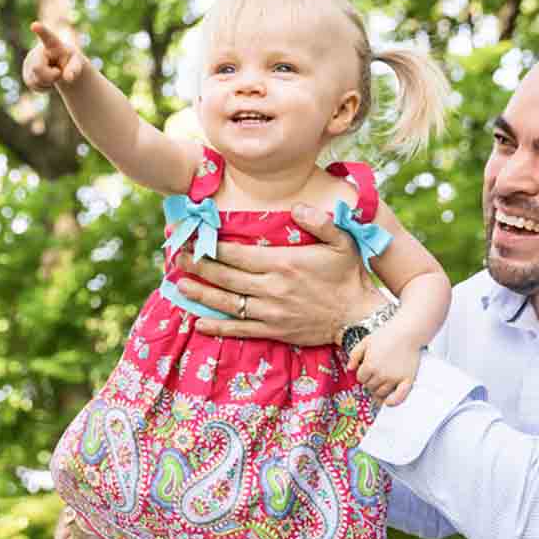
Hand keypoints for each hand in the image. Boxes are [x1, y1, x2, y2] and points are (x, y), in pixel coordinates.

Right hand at [22, 21, 88, 91]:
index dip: (41, 31)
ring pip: (35, 79)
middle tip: (58, 72)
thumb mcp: (77, 64)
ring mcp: (29, 62)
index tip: (35, 25)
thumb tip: (68, 78)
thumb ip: (75, 69)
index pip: (47, 37)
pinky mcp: (26, 73)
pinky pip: (33, 85)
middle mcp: (37, 50)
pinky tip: (47, 80)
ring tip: (53, 73)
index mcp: (53, 44)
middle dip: (50, 76)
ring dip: (48, 82)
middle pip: (38, 68)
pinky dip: (43, 87)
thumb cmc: (70, 61)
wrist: (62, 68)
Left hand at [171, 203, 384, 346]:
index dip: (212, 247)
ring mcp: (270, 312)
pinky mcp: (274, 330)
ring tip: (180, 286)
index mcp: (283, 263)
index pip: (237, 254)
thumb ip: (319, 221)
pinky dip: (218, 327)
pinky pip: (240, 329)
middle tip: (179, 259)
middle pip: (226, 277)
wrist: (359, 315)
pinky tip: (199, 323)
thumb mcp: (342, 240)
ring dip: (201, 295)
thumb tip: (296, 207)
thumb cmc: (349, 275)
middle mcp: (272, 288)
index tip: (195, 239)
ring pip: (227, 303)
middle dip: (199, 267)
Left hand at [347, 323, 419, 406]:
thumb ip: (354, 355)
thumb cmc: (386, 335)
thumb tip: (349, 369)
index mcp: (369, 365)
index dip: (363, 374)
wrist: (407, 331)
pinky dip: (393, 401)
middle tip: (376, 372)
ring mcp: (394, 378)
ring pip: (381, 393)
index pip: (360, 379)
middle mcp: (381, 374)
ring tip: (382, 380)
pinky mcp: (407, 380)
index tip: (367, 369)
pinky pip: (399, 397)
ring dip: (379, 389)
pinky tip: (388, 402)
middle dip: (370, 381)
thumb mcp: (365, 341)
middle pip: (370, 387)